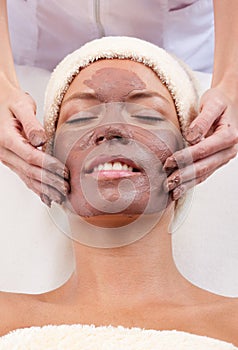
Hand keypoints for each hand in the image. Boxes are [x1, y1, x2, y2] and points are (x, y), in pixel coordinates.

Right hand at [0, 89, 69, 206]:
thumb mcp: (22, 106)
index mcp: (7, 139)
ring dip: (45, 189)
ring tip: (60, 197)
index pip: (31, 156)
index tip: (63, 171)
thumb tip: (41, 139)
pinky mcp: (12, 161)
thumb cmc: (11, 101)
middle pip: (30, 171)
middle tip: (66, 189)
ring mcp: (7, 159)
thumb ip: (32, 123)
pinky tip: (46, 197)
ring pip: (27, 178)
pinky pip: (24, 177)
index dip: (48, 165)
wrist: (0, 101)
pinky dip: (37, 188)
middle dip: (50, 181)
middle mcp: (4, 152)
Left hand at [163, 87, 237, 199]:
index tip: (168, 162)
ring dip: (187, 184)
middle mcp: (229, 150)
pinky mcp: (217, 161)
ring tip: (172, 192)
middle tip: (167, 183)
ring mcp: (224, 158)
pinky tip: (180, 189)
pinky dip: (192, 183)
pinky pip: (205, 174)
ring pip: (204, 174)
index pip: (203, 150)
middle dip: (184, 176)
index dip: (185, 157)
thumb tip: (190, 137)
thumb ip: (202, 120)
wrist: (231, 102)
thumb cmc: (220, 101)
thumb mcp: (212, 104)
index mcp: (228, 136)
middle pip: (204, 167)